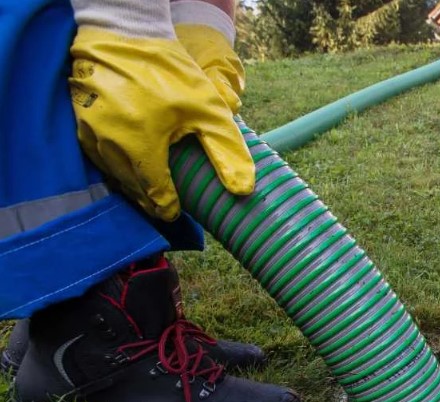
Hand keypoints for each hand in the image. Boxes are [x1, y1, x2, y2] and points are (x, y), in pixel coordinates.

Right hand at [69, 27, 254, 220]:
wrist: (125, 32)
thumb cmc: (170, 71)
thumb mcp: (209, 110)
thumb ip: (227, 151)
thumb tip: (243, 191)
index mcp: (141, 145)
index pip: (155, 195)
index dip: (168, 207)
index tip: (177, 212)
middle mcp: (109, 144)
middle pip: (132, 188)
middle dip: (150, 200)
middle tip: (166, 206)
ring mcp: (89, 133)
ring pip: (112, 174)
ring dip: (132, 185)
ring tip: (150, 190)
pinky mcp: (78, 122)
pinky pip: (97, 156)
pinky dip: (115, 166)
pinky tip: (130, 165)